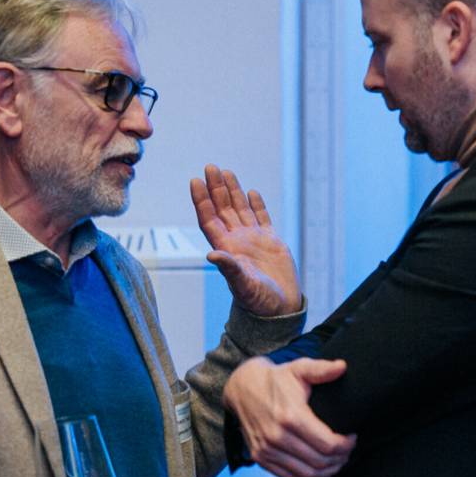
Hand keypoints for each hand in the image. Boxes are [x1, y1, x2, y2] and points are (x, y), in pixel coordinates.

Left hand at [192, 164, 301, 317]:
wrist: (280, 309)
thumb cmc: (259, 301)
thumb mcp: (243, 285)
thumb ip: (229, 268)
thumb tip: (211, 255)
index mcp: (226, 248)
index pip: (209, 218)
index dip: (202, 200)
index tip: (195, 181)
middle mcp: (237, 241)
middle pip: (222, 208)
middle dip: (216, 188)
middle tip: (210, 166)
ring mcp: (253, 240)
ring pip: (240, 209)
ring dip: (232, 191)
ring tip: (226, 171)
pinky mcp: (271, 242)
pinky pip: (262, 218)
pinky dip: (256, 204)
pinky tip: (251, 191)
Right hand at [223, 356, 355, 476]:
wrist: (242, 388)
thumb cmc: (277, 379)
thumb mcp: (298, 368)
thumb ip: (321, 369)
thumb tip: (343, 366)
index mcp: (290, 416)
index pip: (328, 443)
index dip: (346, 445)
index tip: (352, 438)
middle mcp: (277, 436)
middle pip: (320, 461)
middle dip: (340, 459)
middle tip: (348, 451)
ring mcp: (267, 450)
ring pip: (307, 473)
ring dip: (327, 471)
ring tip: (338, 462)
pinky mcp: (261, 458)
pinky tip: (323, 475)